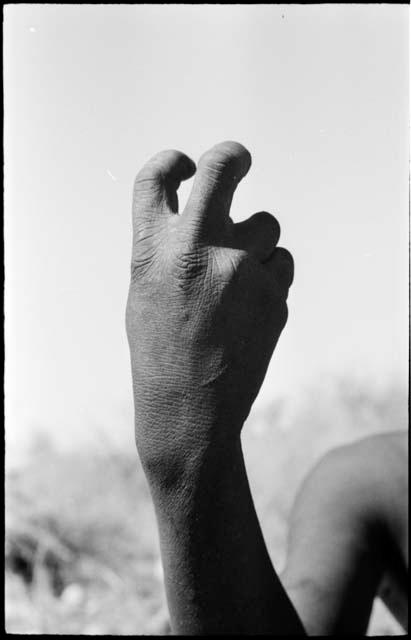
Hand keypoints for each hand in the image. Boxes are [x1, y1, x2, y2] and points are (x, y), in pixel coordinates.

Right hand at [126, 141, 293, 474]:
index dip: (172, 162)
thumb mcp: (147, 294)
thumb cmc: (160, 353)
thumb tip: (213, 213)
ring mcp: (239, 270)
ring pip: (267, 224)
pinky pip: (281, 263)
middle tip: (240, 159)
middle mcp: (196, 250)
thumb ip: (171, 249)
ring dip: (257, 241)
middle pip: (223, 169)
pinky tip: (251, 309)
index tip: (186, 165)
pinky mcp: (273, 294)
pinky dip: (269, 277)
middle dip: (233, 157)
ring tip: (238, 281)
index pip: (155, 177)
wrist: (189, 412)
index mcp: (151, 250)